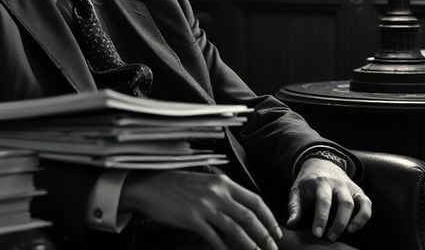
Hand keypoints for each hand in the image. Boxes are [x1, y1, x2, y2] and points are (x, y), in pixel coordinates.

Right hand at [120, 170, 282, 249]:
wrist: (150, 185)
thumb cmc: (176, 184)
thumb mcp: (204, 182)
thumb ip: (223, 192)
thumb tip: (242, 209)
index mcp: (222, 183)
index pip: (254, 200)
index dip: (268, 217)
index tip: (275, 231)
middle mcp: (217, 193)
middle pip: (249, 216)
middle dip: (265, 235)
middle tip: (272, 248)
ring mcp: (205, 207)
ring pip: (236, 229)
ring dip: (250, 245)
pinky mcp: (193, 219)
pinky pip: (215, 238)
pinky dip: (225, 249)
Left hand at [286, 157, 371, 241]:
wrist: (320, 163)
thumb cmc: (307, 181)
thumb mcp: (296, 190)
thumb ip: (294, 207)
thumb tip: (291, 224)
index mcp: (320, 182)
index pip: (323, 201)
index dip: (321, 218)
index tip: (317, 234)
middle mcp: (337, 183)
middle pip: (344, 203)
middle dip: (339, 222)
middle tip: (330, 238)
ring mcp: (349, 186)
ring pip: (358, 202)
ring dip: (355, 220)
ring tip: (347, 232)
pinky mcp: (357, 190)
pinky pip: (366, 203)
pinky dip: (364, 216)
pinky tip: (355, 227)